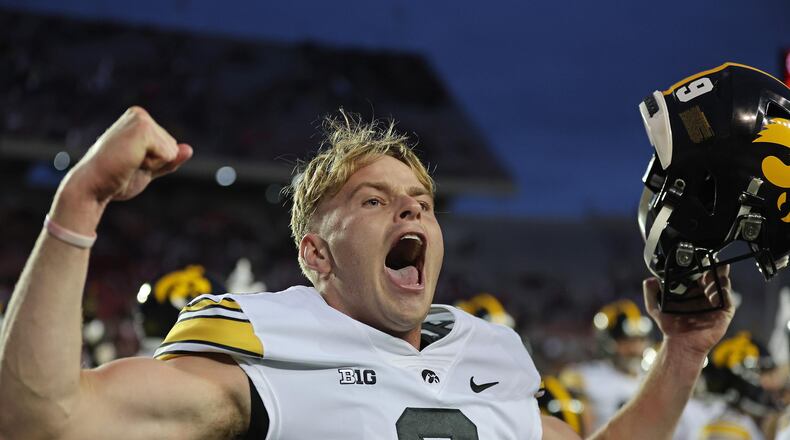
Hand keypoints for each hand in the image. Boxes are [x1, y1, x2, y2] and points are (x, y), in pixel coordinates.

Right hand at [64, 106, 191, 204]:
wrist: (92, 187)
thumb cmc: (115, 179)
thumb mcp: (148, 169)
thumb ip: (168, 160)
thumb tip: (189, 149)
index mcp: (138, 120)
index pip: (170, 146)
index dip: (155, 163)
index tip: (131, 163)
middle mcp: (139, 114)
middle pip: (173, 147)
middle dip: (156, 163)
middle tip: (128, 164)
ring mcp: (140, 119)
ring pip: (172, 151)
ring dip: (153, 164)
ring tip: (128, 163)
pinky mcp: (143, 129)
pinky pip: (168, 155)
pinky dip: (153, 165)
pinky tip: (130, 162)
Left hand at [643, 265, 734, 357]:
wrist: (680, 343)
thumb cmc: (670, 326)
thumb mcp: (655, 307)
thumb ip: (650, 292)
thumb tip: (650, 279)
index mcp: (692, 291)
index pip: (699, 274)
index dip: (700, 266)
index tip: (699, 259)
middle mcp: (705, 295)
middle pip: (713, 277)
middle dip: (714, 269)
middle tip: (712, 263)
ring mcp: (715, 303)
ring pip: (722, 286)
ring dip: (719, 279)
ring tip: (714, 277)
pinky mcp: (723, 313)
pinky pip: (727, 301)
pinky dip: (724, 293)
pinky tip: (718, 290)